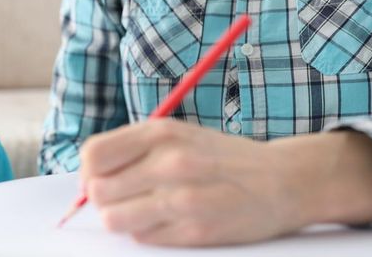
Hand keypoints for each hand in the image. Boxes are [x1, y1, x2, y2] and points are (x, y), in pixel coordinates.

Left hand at [78, 119, 371, 245]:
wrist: (283, 181)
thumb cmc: (220, 158)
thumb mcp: (176, 136)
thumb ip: (131, 150)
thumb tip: (87, 178)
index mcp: (162, 133)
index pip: (93, 155)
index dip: (87, 172)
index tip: (96, 180)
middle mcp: (170, 163)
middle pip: (99, 190)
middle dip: (104, 198)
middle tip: (125, 198)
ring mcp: (183, 199)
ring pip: (114, 219)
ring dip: (122, 218)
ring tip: (145, 211)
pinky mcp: (195, 231)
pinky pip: (143, 237)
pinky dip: (149, 232)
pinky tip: (171, 220)